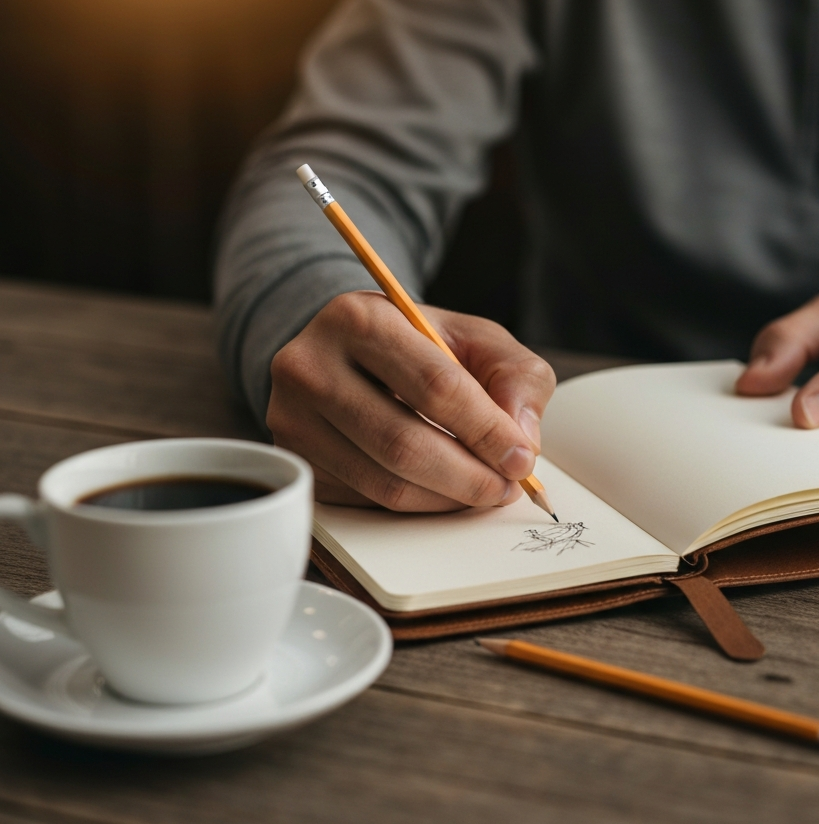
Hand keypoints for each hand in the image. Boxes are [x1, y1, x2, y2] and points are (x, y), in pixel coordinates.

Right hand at [266, 291, 556, 509]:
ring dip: (448, 498)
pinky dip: (418, 505)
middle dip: (470, 476)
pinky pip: (366, 500)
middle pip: (403, 443)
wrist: (352, 355)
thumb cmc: (421, 346)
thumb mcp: (475, 338)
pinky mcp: (295, 461)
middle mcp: (309, 366)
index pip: (433, 384)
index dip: (486, 429)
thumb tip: (521, 440)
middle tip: (508, 487)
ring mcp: (292, 418)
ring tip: (485, 489)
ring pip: (385, 482)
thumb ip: (515, 376)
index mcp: (358, 318)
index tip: (522, 459)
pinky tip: (443, 489)